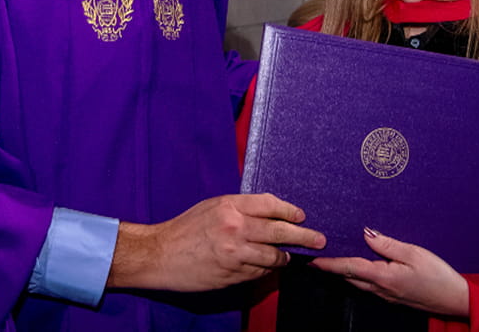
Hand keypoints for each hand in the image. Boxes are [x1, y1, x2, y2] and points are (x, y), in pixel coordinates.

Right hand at [109, 193, 325, 291]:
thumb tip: (273, 215)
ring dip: (285, 258)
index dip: (290, 211)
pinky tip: (267, 267)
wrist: (160, 254)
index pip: (271, 205)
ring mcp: (235, 254)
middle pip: (281, 231)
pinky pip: (259, 273)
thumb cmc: (186, 228)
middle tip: (319, 240)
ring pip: (274, 257)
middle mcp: (235, 228)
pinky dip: (266, 270)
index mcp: (230, 206)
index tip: (302, 216)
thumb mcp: (213, 207)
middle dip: (304, 236)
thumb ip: (242, 209)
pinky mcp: (232, 274)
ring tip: (289, 257)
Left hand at [312, 227, 468, 317]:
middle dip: (333, 267)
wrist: (455, 300)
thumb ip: (388, 244)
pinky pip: (370, 285)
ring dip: (346, 271)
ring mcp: (387, 295)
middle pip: (350, 277)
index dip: (329, 263)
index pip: (349, 268)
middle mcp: (381, 289)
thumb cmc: (438, 276)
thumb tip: (367, 234)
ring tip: (335, 257)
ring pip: (359, 282)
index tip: (312, 259)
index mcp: (383, 277)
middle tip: (318, 255)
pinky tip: (361, 266)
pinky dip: (360, 275)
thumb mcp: (414, 254)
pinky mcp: (393, 296)